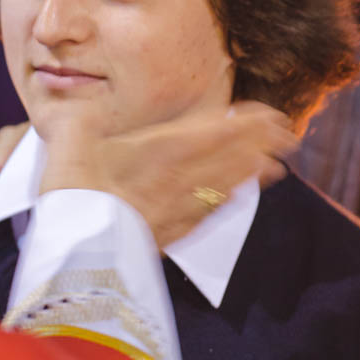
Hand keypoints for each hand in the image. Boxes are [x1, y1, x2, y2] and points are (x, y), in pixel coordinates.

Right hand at [39, 102, 297, 249]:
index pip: (220, 131)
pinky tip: (237, 198)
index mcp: (165, 148)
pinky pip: (211, 212)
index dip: (249, 124)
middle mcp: (182, 177)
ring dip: (254, 172)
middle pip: (232, 157)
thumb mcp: (71, 139)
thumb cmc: (77, 192)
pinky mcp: (173, 236)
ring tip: (277, 164)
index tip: (273, 116)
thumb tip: (76, 107)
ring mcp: (181, 209)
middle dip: (262, 144)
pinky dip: (230, 201)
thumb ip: (80, 117)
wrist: (78, 252)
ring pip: (227, 185)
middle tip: (288, 135)